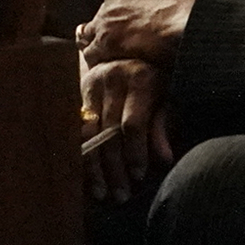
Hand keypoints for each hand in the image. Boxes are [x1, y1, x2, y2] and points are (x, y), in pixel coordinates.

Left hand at [78, 0, 196, 66]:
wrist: (183, 25)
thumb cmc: (187, 15)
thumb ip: (157, 5)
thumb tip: (163, 18)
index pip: (115, 1)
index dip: (119, 18)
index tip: (126, 29)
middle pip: (101, 16)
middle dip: (107, 31)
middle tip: (118, 48)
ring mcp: (106, 17)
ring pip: (89, 33)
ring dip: (97, 46)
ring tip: (108, 61)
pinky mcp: (104, 39)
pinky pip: (91, 52)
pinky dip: (97, 61)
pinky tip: (107, 70)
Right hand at [83, 59, 174, 201]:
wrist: (135, 49)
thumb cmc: (158, 80)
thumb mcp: (168, 98)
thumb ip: (163, 126)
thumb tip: (164, 159)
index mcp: (140, 79)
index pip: (132, 124)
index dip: (135, 152)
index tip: (139, 176)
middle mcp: (113, 78)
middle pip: (109, 132)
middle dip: (114, 167)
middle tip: (120, 195)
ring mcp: (93, 84)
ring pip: (88, 132)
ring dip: (94, 166)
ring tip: (101, 192)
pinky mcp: (80, 91)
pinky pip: (76, 127)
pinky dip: (81, 152)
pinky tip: (85, 174)